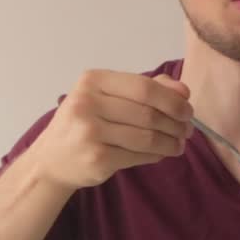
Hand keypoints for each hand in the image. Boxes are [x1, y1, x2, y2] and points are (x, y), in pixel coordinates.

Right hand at [31, 70, 192, 189]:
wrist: (52, 159)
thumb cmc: (86, 122)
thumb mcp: (108, 97)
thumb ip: (146, 88)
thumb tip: (183, 91)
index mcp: (93, 81)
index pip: (144, 87)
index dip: (172, 100)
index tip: (187, 110)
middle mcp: (87, 103)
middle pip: (148, 113)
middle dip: (176, 123)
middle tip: (187, 130)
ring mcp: (90, 132)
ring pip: (147, 137)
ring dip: (170, 142)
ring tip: (178, 144)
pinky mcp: (97, 158)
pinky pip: (139, 156)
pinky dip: (156, 155)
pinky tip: (161, 153)